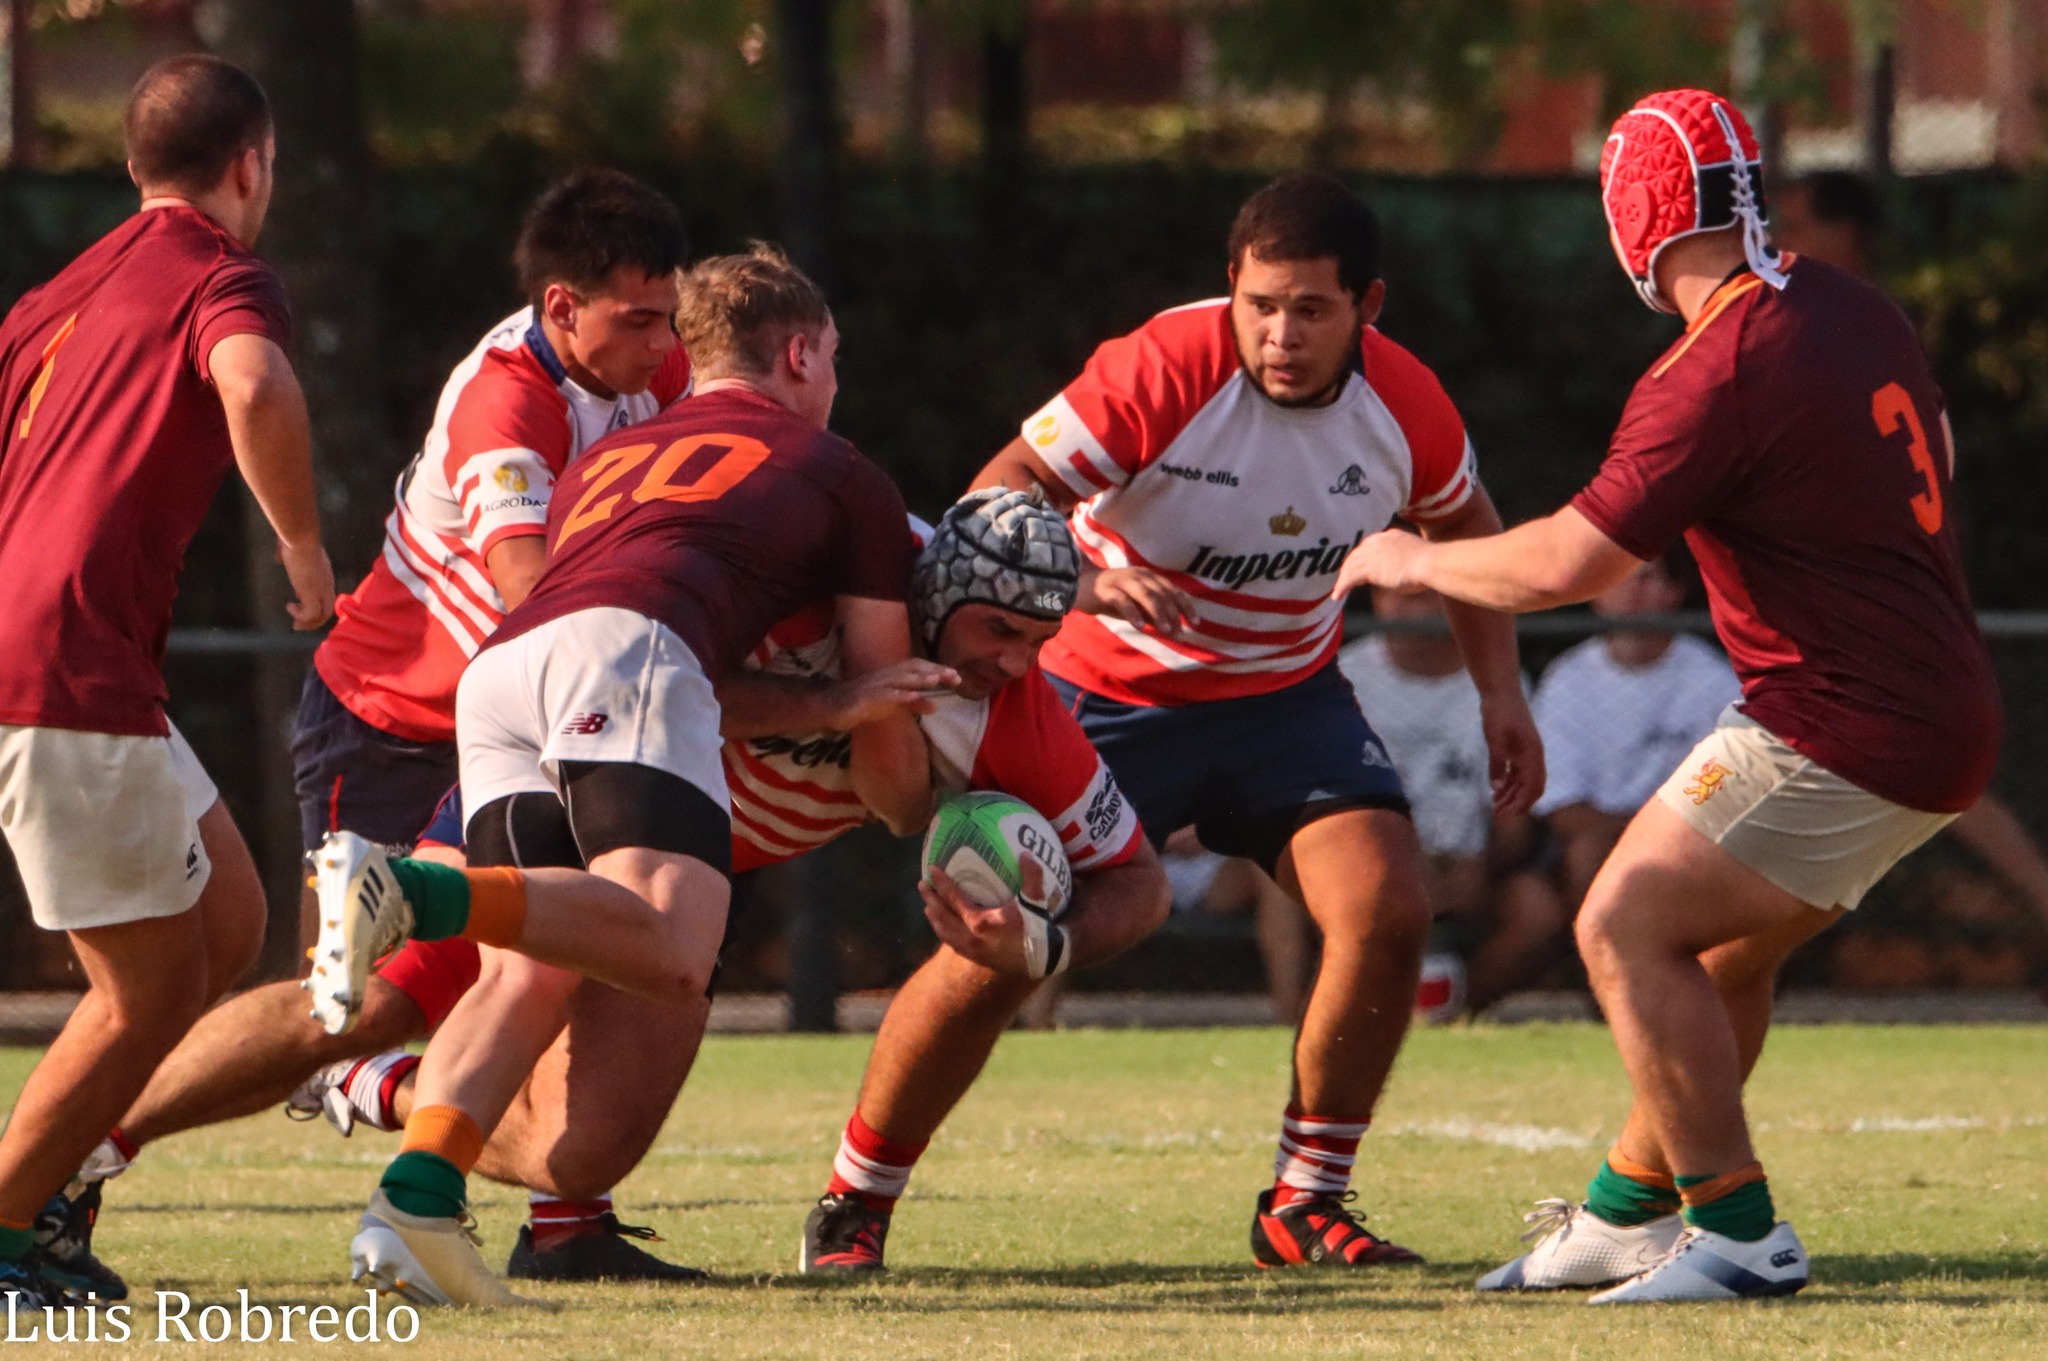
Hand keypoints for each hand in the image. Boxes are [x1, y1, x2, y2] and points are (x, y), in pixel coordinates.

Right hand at [278, 538, 334, 630]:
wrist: (300, 537)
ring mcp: (321, 589)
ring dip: (308, 623)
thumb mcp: (291, 548)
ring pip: (322, 615)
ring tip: (295, 625)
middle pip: (327, 609)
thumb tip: (278, 557)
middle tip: (298, 625)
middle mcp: (327, 582)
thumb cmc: (295, 539)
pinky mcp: (312, 593)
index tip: (299, 606)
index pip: (325, 595)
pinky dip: (301, 617)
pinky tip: (290, 608)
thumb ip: (286, 554)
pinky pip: (311, 614)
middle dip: (313, 621)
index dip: (314, 604)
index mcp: (324, 573)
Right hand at [824, 658, 961, 727]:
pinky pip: (884, 694)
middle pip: (913, 669)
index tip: (957, 677)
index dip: (937, 670)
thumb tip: (936, 706)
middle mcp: (887, 675)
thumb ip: (914, 703)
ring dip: (918, 678)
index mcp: (894, 675)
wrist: (835, 707)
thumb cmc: (867, 703)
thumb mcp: (895, 704)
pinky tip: (912, 696)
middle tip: (954, 676)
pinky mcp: (866, 696)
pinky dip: (899, 694)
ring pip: (899, 678)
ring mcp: (876, 684)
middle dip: (934, 671)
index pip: (919, 668)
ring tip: (935, 680)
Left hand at [919, 864, 1041, 978]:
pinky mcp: (978, 959)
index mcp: (980, 922)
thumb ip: (1031, 875)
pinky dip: (945, 933)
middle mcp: (971, 938)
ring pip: (945, 934)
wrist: (1045, 960)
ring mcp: (973, 951)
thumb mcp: (1035, 900)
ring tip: (928, 906)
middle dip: (930, 899)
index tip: (931, 869)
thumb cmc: (1039, 928)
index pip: (954, 899)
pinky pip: (954, 945)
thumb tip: (1025, 853)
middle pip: (943, 916)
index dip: (941, 883)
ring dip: (935, 919)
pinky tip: (945, 928)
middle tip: (922, 885)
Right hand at [1080, 566, 1195, 637]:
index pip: (1173, 590)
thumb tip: (1175, 629)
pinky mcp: (1107, 589)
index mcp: (1149, 577)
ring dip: (1157, 613)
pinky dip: (1132, 613)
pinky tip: (1139, 627)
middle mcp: (1138, 575)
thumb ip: (1153, 614)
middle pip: (1162, 593)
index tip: (1196, 623)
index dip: (1186, 605)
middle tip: (1179, 633)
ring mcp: (1122, 581)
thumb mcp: (1137, 606)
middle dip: (1173, 614)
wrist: (1079, 586)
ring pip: (1145, 595)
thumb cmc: (1112, 597)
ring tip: (1165, 630)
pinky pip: (1122, 601)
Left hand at [1330, 527, 1429, 598]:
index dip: (1362, 556)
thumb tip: (1401, 573)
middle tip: (1343, 578)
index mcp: (1391, 536)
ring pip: (1351, 566)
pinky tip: (1337, 595)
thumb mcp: (1417, 558)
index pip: (1370, 545)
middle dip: (1349, 566)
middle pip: (1357, 553)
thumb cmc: (1433, 564)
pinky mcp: (1370, 568)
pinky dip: (1342, 586)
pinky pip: (1350, 578)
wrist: (1431, 563)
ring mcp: (1373, 554)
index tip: (1358, 565)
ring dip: (1343, 578)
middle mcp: (1378, 541)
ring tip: (1338, 590)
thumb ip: (1404, 562)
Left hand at [1480, 693, 1545, 816]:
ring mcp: (1526, 752)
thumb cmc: (1498, 711)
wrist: (1500, 690)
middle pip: (1530, 788)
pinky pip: (1517, 773)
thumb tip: (1496, 788)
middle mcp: (1533, 756)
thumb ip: (1496, 763)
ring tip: (1495, 808)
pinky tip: (1496, 791)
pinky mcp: (1518, 749)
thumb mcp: (1494, 738)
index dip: (1520, 804)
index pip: (1533, 787)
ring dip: (1511, 796)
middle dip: (1516, 804)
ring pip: (1523, 782)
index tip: (1505, 816)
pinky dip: (1508, 784)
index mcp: (1533, 754)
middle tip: (1497, 817)